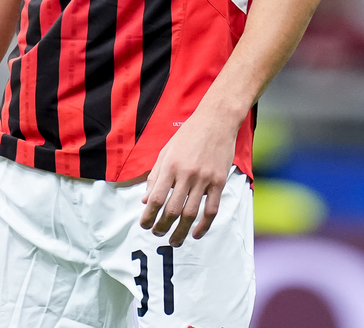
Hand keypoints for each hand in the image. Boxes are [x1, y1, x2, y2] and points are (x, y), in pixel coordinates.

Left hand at [139, 114, 235, 246]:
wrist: (216, 121)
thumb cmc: (188, 134)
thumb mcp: (166, 151)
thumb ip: (155, 175)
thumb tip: (145, 200)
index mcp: (170, 165)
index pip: (155, 197)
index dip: (148, 215)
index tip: (144, 225)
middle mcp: (186, 174)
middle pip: (172, 210)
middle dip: (162, 227)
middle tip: (157, 234)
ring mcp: (204, 179)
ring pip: (191, 213)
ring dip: (181, 232)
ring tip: (174, 241)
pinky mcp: (219, 182)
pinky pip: (212, 210)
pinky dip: (204, 226)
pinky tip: (196, 234)